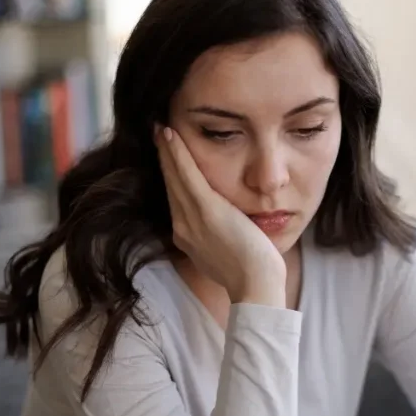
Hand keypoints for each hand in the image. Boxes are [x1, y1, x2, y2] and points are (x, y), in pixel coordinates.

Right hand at [156, 126, 286, 305]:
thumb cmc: (252, 273)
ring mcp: (191, 219)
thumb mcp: (227, 252)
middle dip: (164, 158)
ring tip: (162, 129)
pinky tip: (171, 135)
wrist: (256, 287)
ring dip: (167, 150)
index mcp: (187, 237)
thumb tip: (226, 225)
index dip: (171, 175)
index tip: (169, 156)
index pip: (177, 198)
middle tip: (159, 133)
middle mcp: (182, 228)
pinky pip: (187, 175)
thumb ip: (219, 236)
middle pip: (171, 185)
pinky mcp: (206, 211)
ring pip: (175, 177)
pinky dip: (177, 153)